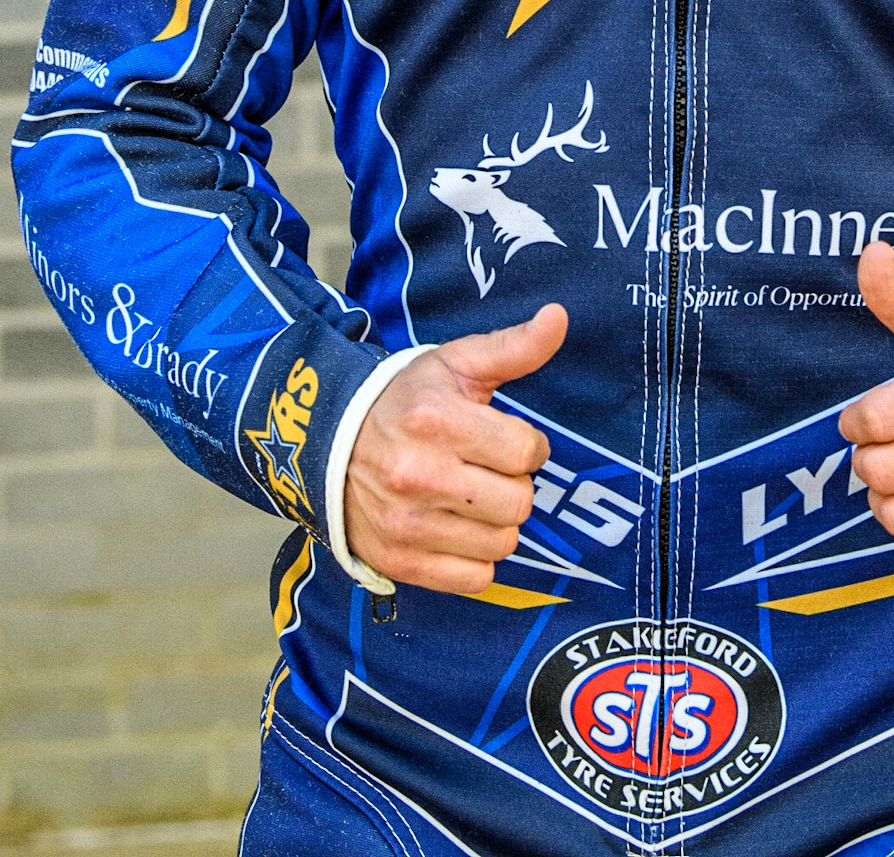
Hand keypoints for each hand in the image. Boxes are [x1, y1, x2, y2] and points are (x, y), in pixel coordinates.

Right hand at [344, 303, 567, 594]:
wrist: (332, 445)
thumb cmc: (406, 401)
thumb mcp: (456, 364)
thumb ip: (514, 346)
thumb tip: (559, 316)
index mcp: (436, 420)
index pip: (526, 452)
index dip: (526, 445)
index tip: (505, 439)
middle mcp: (418, 474)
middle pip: (519, 502)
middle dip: (513, 484)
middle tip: (486, 469)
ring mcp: (406, 524)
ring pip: (502, 543)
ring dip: (496, 522)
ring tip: (470, 496)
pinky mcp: (400, 562)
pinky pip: (475, 579)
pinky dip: (475, 559)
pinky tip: (457, 528)